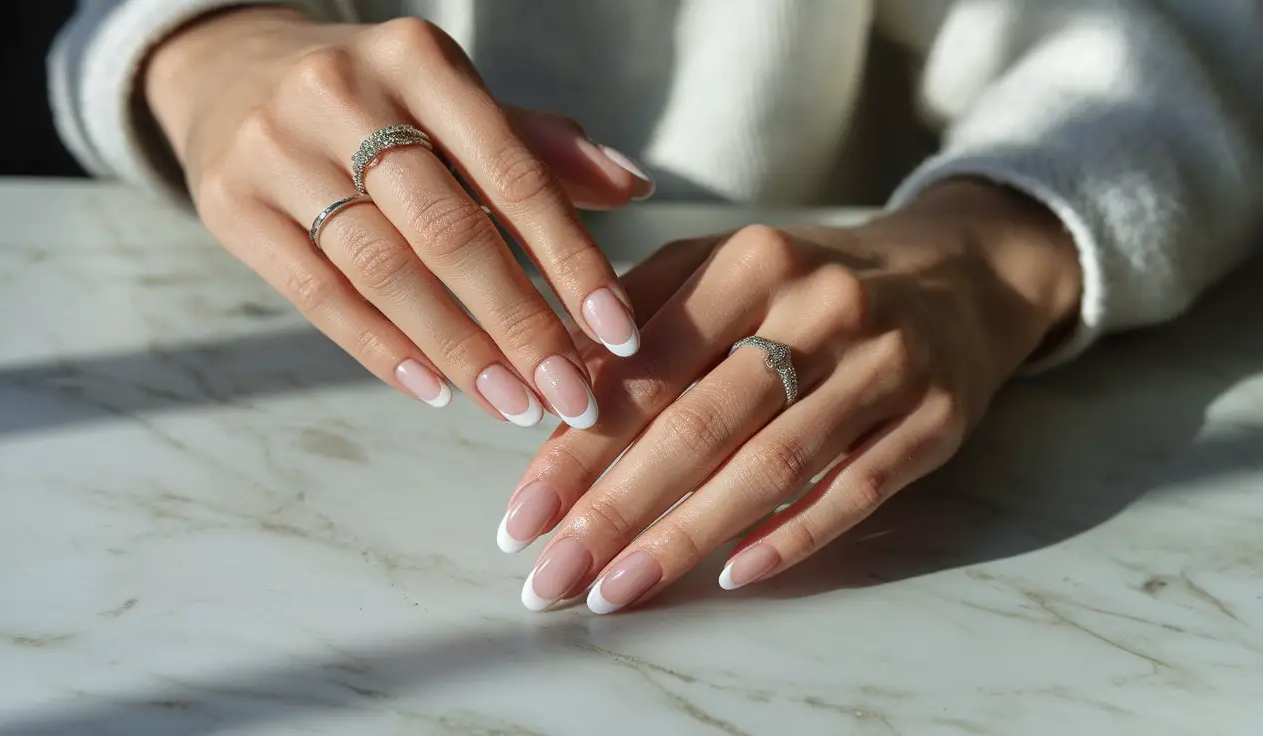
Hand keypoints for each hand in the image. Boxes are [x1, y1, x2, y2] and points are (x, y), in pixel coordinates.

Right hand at [145, 8, 652, 424]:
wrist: (232, 71)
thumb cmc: (374, 99)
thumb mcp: (453, 98)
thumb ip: (540, 145)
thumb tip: (636, 188)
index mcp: (419, 60)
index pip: (514, 173)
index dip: (572, 260)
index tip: (619, 334)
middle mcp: (345, 95)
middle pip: (449, 231)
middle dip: (521, 324)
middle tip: (573, 394)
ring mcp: (279, 151)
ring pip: (384, 271)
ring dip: (461, 351)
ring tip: (516, 406)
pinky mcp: (232, 208)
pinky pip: (318, 296)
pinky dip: (384, 351)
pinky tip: (437, 390)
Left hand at [498, 180, 1081, 611]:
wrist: (958, 274)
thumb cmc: (809, 284)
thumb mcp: (725, 268)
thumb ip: (641, 319)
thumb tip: (554, 403)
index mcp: (749, 261)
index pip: (645, 366)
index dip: (577, 448)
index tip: (521, 516)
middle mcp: (819, 306)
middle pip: (700, 423)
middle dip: (614, 510)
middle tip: (552, 575)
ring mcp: (884, 364)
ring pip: (773, 465)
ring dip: (686, 537)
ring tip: (617, 591)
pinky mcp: (935, 419)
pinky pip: (855, 491)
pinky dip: (792, 537)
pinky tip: (731, 577)